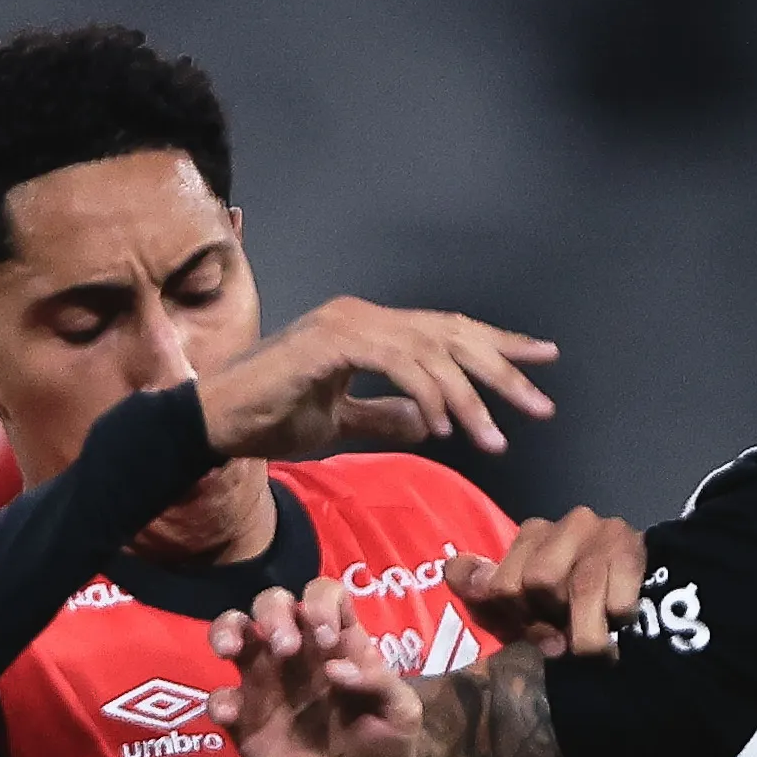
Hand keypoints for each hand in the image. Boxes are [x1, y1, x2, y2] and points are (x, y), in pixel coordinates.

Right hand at [197, 296, 557, 464]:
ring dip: (469, 400)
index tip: (542, 361)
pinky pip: (397, 365)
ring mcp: (347, 324)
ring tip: (494, 441)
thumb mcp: (341, 424)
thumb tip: (430, 422)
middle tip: (540, 405)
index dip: (497, 346)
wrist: (214, 422)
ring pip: (431, 354)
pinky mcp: (330, 343)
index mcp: (369, 329)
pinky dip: (427, 396)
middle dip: (502, 370)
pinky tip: (445, 429)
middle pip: (451, 336)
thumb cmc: (269, 420)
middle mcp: (363, 316)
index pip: (447, 332)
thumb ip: (385, 417)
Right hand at [212, 575, 452, 756]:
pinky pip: (219, 697)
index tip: (326, 638)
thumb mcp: (401, 716)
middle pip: (272, 602)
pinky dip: (218, 700)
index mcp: (339, 643)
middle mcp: (299, 653)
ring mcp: (266, 683)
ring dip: (228, 629)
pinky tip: (231, 716)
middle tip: (287, 650)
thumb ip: (380, 684)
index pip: (324, 594)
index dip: (321, 603)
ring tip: (232, 649)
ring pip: (234, 631)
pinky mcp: (244, 720)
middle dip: (273, 613)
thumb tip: (336, 668)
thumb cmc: (385, 751)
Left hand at [444, 509, 647, 656]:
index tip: (533, 628)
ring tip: (595, 645)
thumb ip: (482, 589)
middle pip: (538, 580)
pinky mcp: (636, 548)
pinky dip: (616, 623)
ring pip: (578, 590)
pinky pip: (616, 600)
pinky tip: (620, 621)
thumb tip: (454, 569)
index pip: (502, 584)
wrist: (651, 606)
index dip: (515, 618)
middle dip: (550, 620)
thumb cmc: (573, 611)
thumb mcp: (520, 607)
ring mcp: (604, 532)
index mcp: (533, 534)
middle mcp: (569, 522)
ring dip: (585, 634)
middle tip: (565, 633)